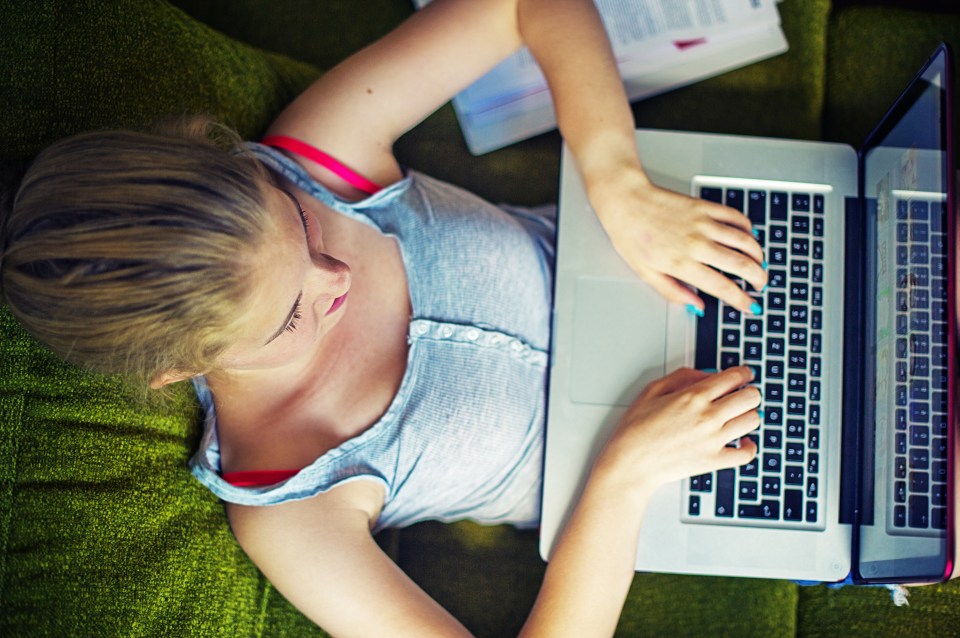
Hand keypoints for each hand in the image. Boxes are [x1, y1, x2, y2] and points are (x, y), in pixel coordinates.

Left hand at [589, 170, 766, 314]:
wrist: (625, 201)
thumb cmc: (631, 236)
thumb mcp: (646, 273)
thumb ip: (673, 292)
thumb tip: (696, 306)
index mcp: (682, 264)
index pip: (721, 287)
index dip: (741, 300)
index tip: (749, 306)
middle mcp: (696, 244)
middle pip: (741, 264)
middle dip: (758, 278)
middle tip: (760, 285)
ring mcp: (703, 223)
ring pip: (745, 241)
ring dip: (758, 255)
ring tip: (759, 264)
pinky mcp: (704, 206)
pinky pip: (736, 217)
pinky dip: (748, 228)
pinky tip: (748, 236)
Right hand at [594, 366, 760, 502]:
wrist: (630, 464)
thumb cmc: (636, 429)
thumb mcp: (652, 390)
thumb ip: (681, 376)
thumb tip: (705, 375)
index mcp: (693, 397)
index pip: (734, 377)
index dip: (743, 373)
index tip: (743, 374)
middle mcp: (708, 417)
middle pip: (750, 397)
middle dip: (749, 392)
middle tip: (743, 394)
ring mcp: (714, 440)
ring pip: (753, 421)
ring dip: (749, 415)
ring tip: (739, 416)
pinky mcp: (715, 461)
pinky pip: (747, 453)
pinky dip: (750, 446)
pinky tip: (743, 441)